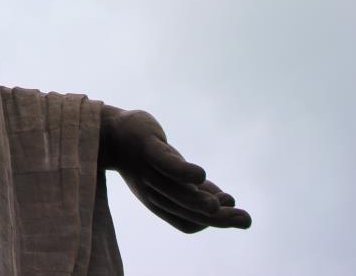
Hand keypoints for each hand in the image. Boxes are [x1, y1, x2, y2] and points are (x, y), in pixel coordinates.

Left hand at [99, 107, 251, 232]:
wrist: (109, 132)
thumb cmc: (144, 156)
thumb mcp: (171, 176)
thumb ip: (195, 189)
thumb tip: (228, 202)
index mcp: (159, 202)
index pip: (186, 223)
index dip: (210, 223)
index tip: (233, 210)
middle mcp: (152, 191)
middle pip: (186, 212)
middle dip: (218, 219)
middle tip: (245, 220)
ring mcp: (148, 170)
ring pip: (176, 192)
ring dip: (200, 200)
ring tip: (223, 205)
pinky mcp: (147, 147)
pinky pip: (164, 163)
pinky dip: (182, 171)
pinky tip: (201, 175)